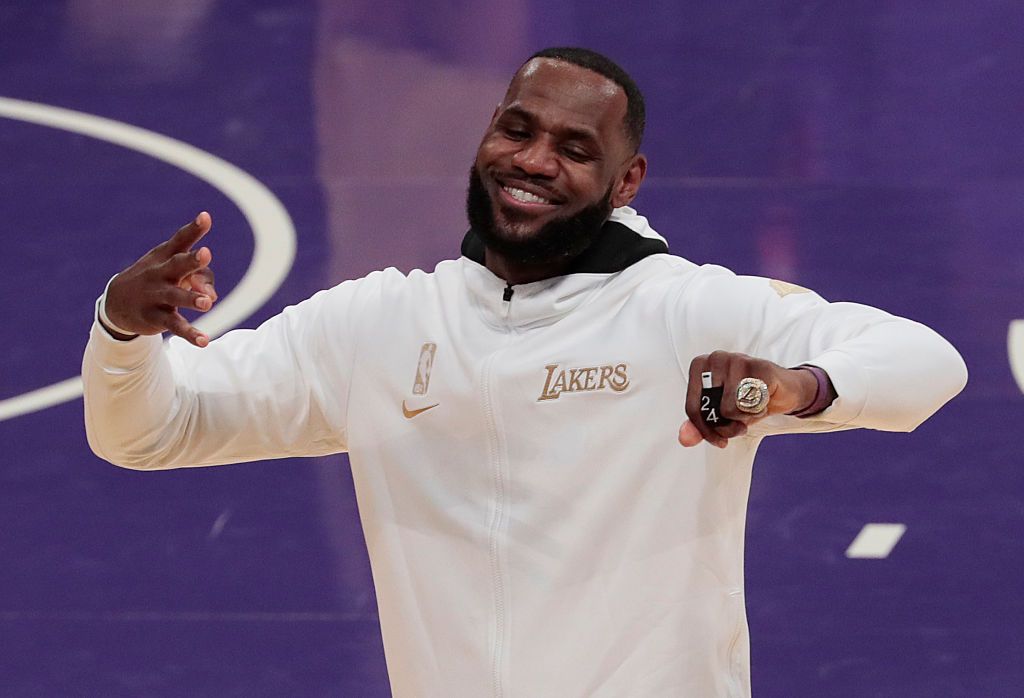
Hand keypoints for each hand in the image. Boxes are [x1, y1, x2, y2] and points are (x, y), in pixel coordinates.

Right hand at [103, 212, 217, 346]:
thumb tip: (212, 297)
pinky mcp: (156, 317)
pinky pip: (175, 326)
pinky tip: (204, 341)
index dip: (194, 229)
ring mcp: (157, 295)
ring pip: (176, 296)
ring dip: (191, 299)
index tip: (206, 217)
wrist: (117, 303)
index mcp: (165, 257)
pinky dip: (190, 334)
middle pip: (178, 265)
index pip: (181, 240)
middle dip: (191, 260)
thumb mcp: (174, 273)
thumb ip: (201, 278)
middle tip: (206, 254)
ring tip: (208, 303)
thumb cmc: (157, 280)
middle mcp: (161, 273)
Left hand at [678, 351, 817, 448]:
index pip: (692, 408)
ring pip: (728, 409)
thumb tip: (684, 438)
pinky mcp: (761, 367)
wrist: (783, 390)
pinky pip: (750, 404)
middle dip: (725, 426)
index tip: (718, 439)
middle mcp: (716, 358)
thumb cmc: (747, 398)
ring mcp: (738, 360)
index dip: (705, 431)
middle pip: (709, 411)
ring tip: (751, 408)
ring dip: (743, 418)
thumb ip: (699, 426)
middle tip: (739, 422)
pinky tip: (762, 401)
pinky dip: (757, 411)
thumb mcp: (720, 415)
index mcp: (700, 366)